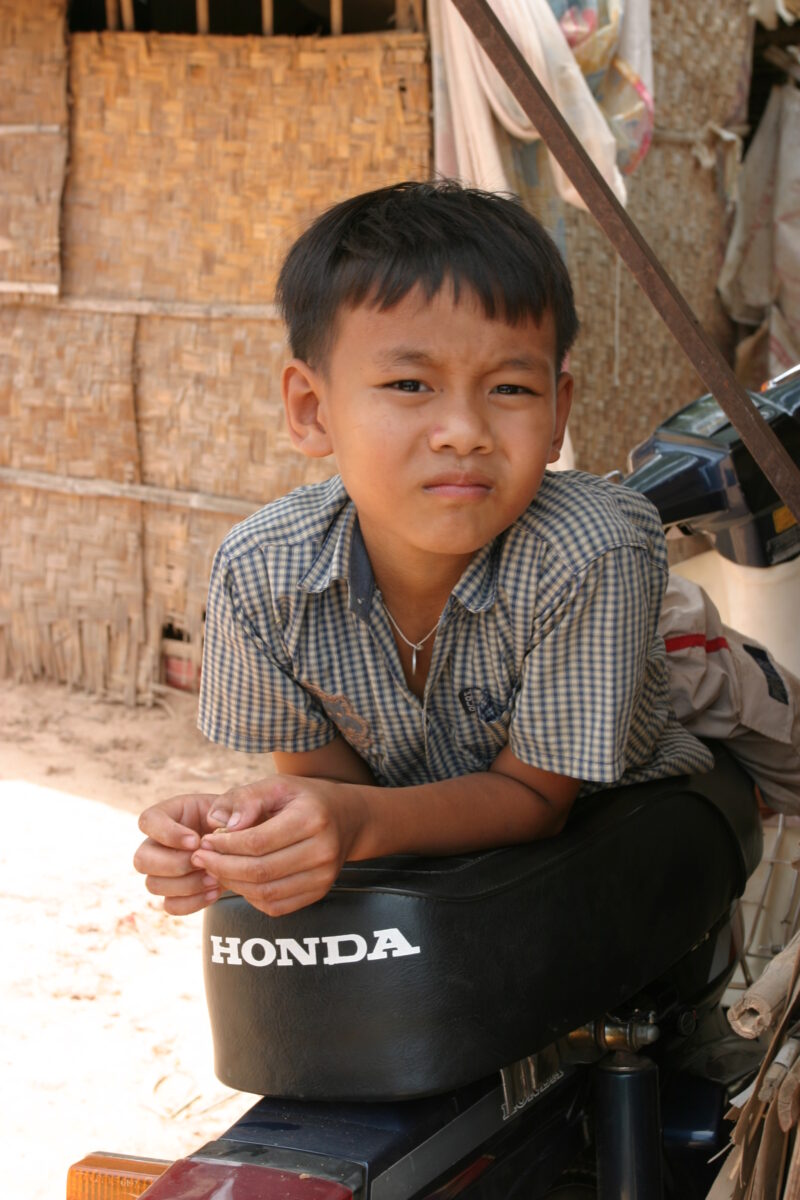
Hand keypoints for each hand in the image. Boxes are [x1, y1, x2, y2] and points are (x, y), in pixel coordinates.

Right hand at [133, 790, 261, 915]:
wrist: (258, 844)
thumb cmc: (250, 817)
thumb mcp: (248, 802)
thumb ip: (237, 804)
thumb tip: (220, 824)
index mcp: (174, 813)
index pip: (148, 821)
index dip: (167, 833)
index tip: (196, 840)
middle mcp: (162, 842)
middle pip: (141, 859)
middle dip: (174, 865)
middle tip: (204, 863)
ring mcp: (166, 870)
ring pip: (153, 884)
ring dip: (185, 885)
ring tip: (215, 878)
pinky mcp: (177, 892)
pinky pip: (170, 905)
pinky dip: (192, 902)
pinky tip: (215, 891)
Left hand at [188, 775, 365, 916]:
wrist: (347, 818)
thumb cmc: (305, 798)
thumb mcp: (277, 784)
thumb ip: (245, 798)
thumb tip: (218, 822)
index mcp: (312, 819)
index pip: (258, 842)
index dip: (225, 845)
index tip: (205, 840)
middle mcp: (323, 851)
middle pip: (260, 871)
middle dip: (222, 867)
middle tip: (201, 858)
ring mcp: (323, 876)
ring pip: (265, 893)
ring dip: (233, 884)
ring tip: (215, 868)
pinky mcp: (319, 893)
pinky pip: (276, 906)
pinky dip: (250, 897)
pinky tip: (238, 880)